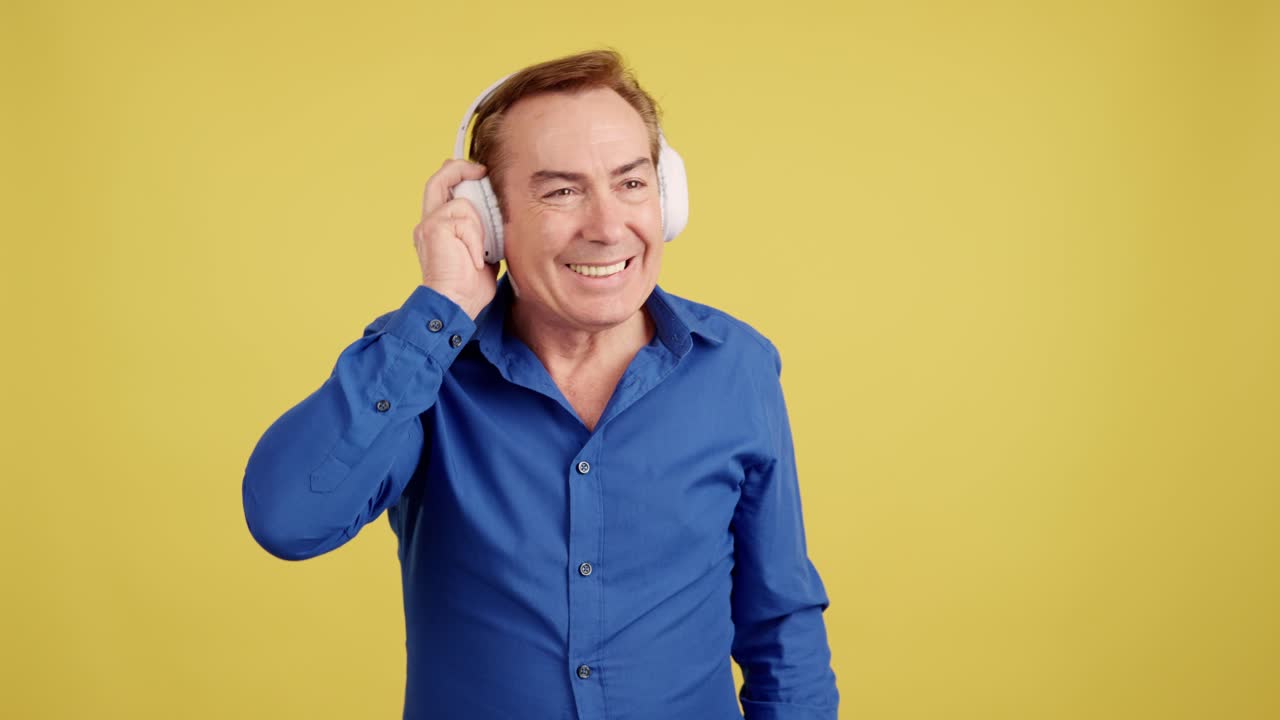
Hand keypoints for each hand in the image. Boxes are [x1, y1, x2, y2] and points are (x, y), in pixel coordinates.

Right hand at [413, 159, 499, 319]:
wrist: (455, 304)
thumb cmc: (470, 287)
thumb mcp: (482, 251)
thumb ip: (484, 231)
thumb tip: (500, 216)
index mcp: (438, 226)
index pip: (443, 190)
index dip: (458, 174)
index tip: (480, 173)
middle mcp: (428, 222)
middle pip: (439, 179)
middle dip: (460, 169)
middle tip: (481, 171)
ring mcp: (429, 224)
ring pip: (462, 203)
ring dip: (480, 225)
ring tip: (483, 251)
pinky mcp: (433, 228)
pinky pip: (465, 219)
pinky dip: (477, 239)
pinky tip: (476, 260)